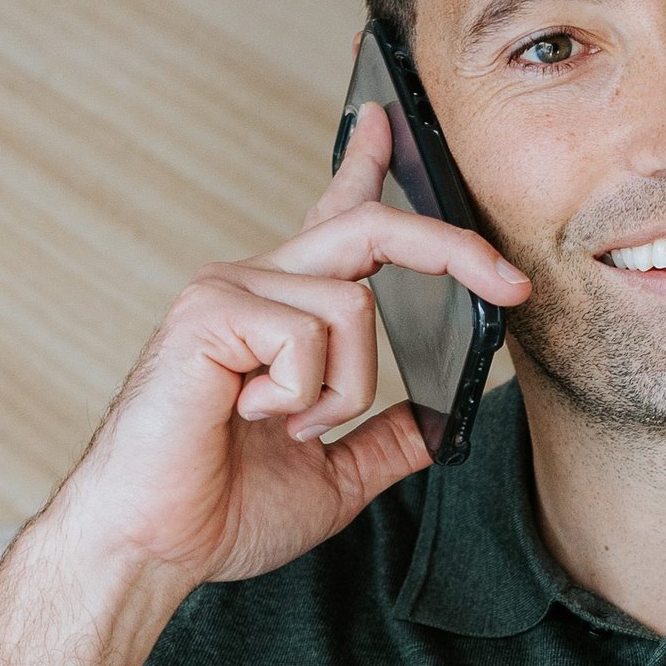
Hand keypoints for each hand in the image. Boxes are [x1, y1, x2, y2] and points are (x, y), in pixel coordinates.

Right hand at [51, 102, 527, 594]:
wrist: (153, 546)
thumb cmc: (220, 512)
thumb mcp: (333, 477)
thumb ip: (384, 441)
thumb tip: (443, 424)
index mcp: (280, 314)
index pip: (333, 220)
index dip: (361, 164)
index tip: (383, 119)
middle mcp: (254, 284)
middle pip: (370, 227)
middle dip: (453, 249)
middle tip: (512, 285)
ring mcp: (228, 290)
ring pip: (354, 304)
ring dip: (345, 388)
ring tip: (287, 427)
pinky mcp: (210, 313)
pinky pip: (310, 334)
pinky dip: (303, 394)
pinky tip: (250, 415)